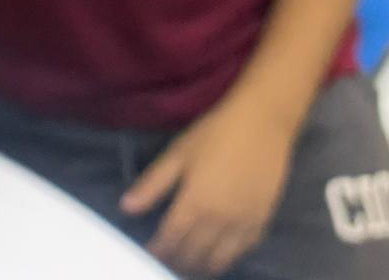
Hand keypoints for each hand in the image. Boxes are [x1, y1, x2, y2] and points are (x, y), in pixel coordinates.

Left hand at [120, 93, 294, 276]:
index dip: (157, 250)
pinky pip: (242, 251)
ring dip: (200, 265)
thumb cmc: (215, 132)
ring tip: (189, 260)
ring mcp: (242, 224)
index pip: (170, 240)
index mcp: (194, 203)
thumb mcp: (178, 153)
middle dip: (175, 260)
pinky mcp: (262, 221)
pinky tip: (218, 251)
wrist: (261, 122)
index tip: (149, 252)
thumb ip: (153, 184)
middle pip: (192, 255)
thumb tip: (126, 208)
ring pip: (217, 261)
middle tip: (166, 257)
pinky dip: (227, 257)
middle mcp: (218, 221)